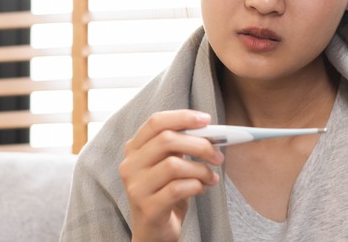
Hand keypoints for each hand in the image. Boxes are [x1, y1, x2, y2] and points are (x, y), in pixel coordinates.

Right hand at [119, 110, 223, 241]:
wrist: (154, 231)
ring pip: (174, 165)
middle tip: (218, 155)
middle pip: (167, 140)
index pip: (156, 122)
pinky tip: (201, 189)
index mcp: (134, 149)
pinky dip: (197, 186)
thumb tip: (210, 131)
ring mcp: (136, 187)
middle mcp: (130, 165)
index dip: (183, 117)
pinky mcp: (148, 207)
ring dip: (200, 169)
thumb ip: (181, 146)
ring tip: (211, 177)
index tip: (207, 120)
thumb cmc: (165, 193)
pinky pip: (178, 189)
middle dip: (199, 144)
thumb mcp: (169, 164)